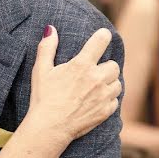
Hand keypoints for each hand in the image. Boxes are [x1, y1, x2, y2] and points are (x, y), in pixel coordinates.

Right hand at [27, 25, 121, 142]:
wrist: (49, 127)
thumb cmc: (43, 97)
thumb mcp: (41, 70)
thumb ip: (47, 47)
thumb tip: (50, 29)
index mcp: (81, 65)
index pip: (101, 41)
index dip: (103, 36)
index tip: (103, 36)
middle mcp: (96, 78)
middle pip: (113, 65)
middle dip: (105, 66)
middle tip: (93, 71)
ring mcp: (103, 96)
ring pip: (118, 83)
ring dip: (109, 83)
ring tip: (95, 87)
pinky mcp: (106, 111)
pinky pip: (115, 100)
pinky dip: (108, 99)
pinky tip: (96, 101)